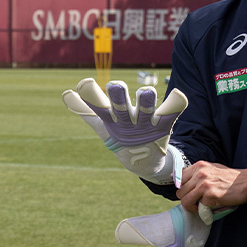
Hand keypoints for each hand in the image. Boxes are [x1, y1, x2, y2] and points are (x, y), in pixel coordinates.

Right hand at [62, 79, 186, 182]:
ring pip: (145, 110)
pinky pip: (170, 113)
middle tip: (116, 86)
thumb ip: (87, 109)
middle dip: (119, 97)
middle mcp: (128, 123)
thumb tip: (66, 95)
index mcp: (113, 121)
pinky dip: (176, 105)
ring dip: (146, 101)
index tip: (83, 84)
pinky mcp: (163, 127)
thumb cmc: (122, 136)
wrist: (144, 161)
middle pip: (121, 108)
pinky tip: (179, 94)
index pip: (100, 108)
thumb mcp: (104, 124)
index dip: (92, 97)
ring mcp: (146, 126)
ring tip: (146, 92)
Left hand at [177, 161, 246, 217]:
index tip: (190, 194)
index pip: (179, 179)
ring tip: (202, 207)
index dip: (183, 189)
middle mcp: (200, 173)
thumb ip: (199, 174)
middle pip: (180, 192)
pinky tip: (210, 208)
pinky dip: (203, 210)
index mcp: (199, 166)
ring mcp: (204, 184)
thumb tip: (186, 185)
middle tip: (197, 202)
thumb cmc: (231, 178)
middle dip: (187, 199)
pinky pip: (198, 207)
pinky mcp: (210, 195)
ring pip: (185, 201)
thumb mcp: (212, 169)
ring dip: (193, 207)